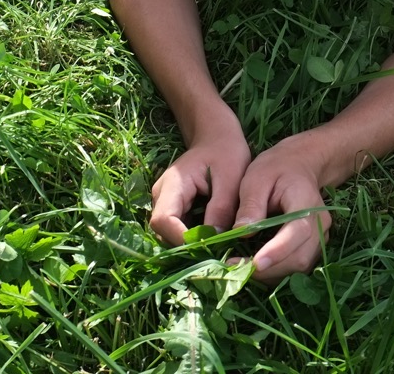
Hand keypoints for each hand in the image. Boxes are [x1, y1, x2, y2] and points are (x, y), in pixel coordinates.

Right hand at [150, 123, 251, 244]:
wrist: (217, 138)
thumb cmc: (226, 153)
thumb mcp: (231, 179)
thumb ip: (222, 208)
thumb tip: (215, 239)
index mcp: (174, 184)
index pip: (163, 220)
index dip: (180, 239)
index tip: (208, 250)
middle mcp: (162, 195)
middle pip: (162, 231)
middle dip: (187, 246)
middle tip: (217, 254)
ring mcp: (166, 202)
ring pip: (168, 234)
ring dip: (189, 245)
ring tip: (217, 250)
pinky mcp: (173, 208)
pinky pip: (176, 230)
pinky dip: (192, 239)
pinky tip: (213, 241)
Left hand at [232, 133, 332, 281]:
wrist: (300, 164)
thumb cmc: (276, 168)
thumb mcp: (257, 177)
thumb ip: (251, 205)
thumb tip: (242, 232)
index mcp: (307, 204)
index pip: (297, 233)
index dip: (277, 251)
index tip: (254, 264)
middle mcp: (320, 225)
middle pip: (300, 257)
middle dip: (268, 269)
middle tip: (234, 268)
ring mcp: (320, 238)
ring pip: (300, 267)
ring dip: (271, 274)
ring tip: (240, 268)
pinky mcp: (313, 246)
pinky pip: (298, 265)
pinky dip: (277, 270)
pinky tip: (254, 266)